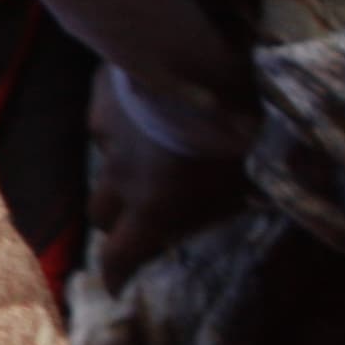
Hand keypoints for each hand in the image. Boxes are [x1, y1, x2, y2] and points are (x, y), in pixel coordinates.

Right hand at [86, 84, 246, 288]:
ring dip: (119, 168)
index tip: (118, 286)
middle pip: (100, 215)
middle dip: (114, 221)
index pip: (118, 256)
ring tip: (143, 153)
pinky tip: (141, 103)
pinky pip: (106, 116)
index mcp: (153, 205)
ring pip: (102, 163)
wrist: (203, 59)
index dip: (115, 274)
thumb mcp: (245, 176)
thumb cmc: (234, 128)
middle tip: (135, 216)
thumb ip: (227, 201)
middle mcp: (120, 178)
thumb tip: (237, 213)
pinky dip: (121, 119)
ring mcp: (107, 135)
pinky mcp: (104, 97)